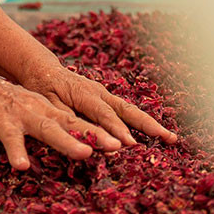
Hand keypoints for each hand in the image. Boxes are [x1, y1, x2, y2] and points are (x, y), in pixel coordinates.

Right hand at [0, 66, 122, 170]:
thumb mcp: (29, 112)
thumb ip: (49, 124)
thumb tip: (75, 142)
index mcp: (49, 109)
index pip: (82, 121)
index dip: (105, 131)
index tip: (129, 144)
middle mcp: (40, 109)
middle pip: (73, 123)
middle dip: (97, 135)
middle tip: (120, 146)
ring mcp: (21, 114)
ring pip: (48, 128)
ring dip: (66, 141)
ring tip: (84, 153)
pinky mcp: (1, 121)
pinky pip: (10, 138)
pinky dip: (17, 152)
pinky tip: (22, 166)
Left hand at [19, 62, 177, 146]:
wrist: (43, 69)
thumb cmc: (42, 87)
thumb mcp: (47, 104)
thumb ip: (64, 118)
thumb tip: (79, 134)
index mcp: (84, 93)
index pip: (103, 113)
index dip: (116, 129)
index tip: (128, 144)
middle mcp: (99, 92)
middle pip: (127, 110)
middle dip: (148, 125)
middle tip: (167, 139)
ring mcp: (105, 94)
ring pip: (131, 110)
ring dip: (151, 124)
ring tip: (171, 138)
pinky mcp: (106, 99)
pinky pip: (126, 111)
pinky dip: (142, 122)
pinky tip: (155, 134)